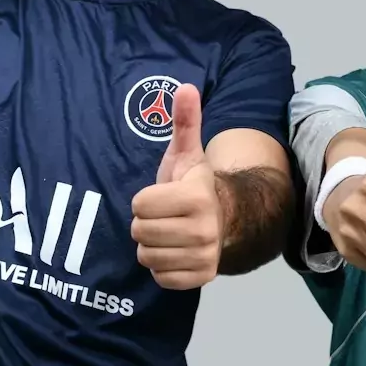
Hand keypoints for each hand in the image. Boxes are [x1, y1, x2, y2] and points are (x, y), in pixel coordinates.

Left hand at [131, 84, 221, 289]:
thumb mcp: (186, 154)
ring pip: (146, 257)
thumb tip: (185, 87)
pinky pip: (160, 277)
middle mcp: (204, 230)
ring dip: (151, 245)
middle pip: (140, 232)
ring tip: (168, 233)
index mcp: (197, 197)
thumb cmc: (193, 185)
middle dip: (145, 223)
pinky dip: (162, 267)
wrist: (225, 217)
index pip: (140, 205)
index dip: (144, 199)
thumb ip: (184, 122)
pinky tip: (174, 251)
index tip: (161, 195)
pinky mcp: (201, 278)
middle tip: (163, 216)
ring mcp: (204, 256)